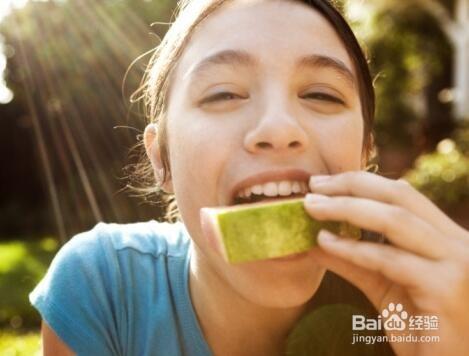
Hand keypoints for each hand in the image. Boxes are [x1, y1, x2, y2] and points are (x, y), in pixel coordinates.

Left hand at [304, 171, 468, 355]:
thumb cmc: (419, 328)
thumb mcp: (382, 285)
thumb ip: (354, 259)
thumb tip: (316, 237)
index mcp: (445, 237)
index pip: (402, 194)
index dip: (360, 182)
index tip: (323, 183)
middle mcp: (457, 243)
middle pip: (400, 196)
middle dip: (351, 186)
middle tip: (313, 187)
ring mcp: (456, 263)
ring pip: (395, 220)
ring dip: (345, 209)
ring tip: (312, 207)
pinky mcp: (446, 288)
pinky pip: (389, 260)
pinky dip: (352, 249)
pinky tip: (325, 243)